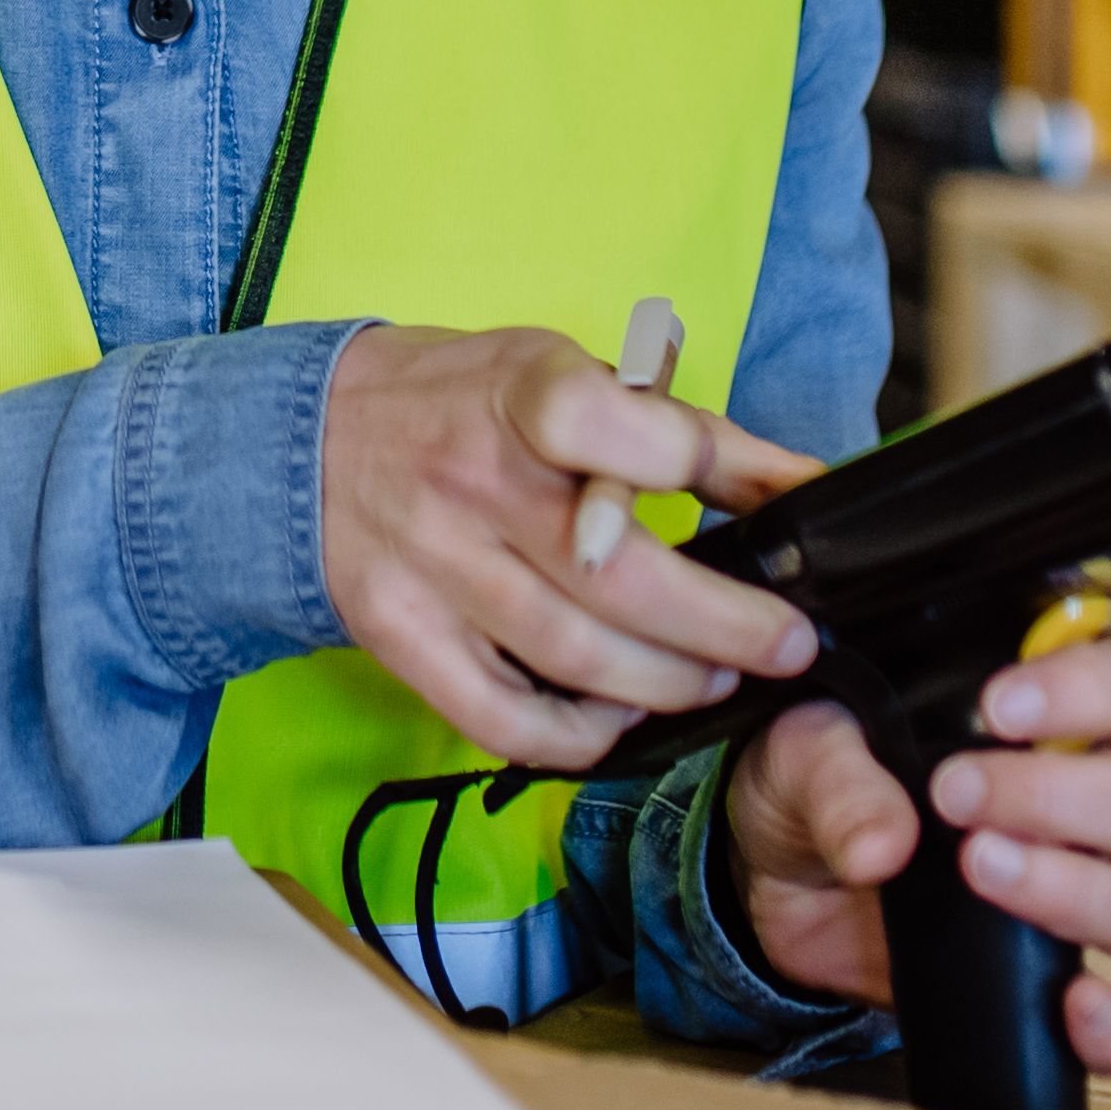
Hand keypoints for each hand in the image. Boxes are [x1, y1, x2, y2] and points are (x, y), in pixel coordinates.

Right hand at [316, 323, 825, 769]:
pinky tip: (618, 717)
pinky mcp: (400, 635)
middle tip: (783, 644)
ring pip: (573, 656)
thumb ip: (688, 432)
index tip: (769, 509)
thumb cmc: (463, 404)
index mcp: (517, 394)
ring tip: (713, 678)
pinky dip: (576, 736)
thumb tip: (807, 485)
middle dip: (722, 625)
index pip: (605, 424)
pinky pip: (502, 718)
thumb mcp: (567, 373)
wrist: (303, 441)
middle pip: (613, 575)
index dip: (689, 464)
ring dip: (667, 683)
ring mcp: (430, 565)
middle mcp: (469, 481)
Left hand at [721, 635, 1110, 1072]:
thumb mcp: (805, 757)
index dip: (1092, 688)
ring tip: (979, 869)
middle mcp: (1078, 808)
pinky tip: (1073, 1006)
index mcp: (1044, 723)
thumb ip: (842, 780)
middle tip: (957, 793)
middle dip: (1058, 795)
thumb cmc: (815, 791)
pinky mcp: (1046, 982)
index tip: (1001, 708)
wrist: (774, 887)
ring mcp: (1070, 898)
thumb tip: (882, 845)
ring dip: (1074, 889)